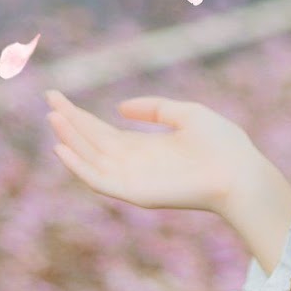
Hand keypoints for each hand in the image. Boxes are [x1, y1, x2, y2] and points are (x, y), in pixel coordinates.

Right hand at [43, 89, 259, 213]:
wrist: (241, 173)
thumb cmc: (222, 145)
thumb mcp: (186, 114)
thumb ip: (154, 108)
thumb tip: (119, 107)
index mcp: (146, 148)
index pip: (103, 133)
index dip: (81, 116)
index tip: (59, 97)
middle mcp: (135, 165)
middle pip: (93, 142)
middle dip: (71, 122)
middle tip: (49, 99)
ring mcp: (133, 179)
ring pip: (91, 158)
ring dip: (71, 139)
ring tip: (53, 117)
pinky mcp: (135, 193)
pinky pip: (100, 181)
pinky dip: (79, 167)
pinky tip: (62, 149)